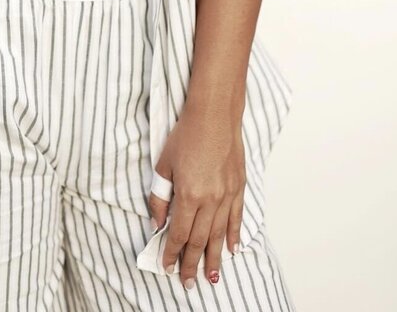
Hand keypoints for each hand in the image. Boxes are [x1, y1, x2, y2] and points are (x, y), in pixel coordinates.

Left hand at [147, 100, 245, 288]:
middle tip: (188, 282)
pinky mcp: (239, 187)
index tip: (167, 268)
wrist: (214, 115)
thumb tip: (157, 222)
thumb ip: (159, 197)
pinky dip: (234, 236)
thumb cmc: (186, 135)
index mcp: (189, 195)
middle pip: (199, 240)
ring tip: (211, 277)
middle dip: (192, 264)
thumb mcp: (164, 165)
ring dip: (215, 258)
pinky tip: (232, 250)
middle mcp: (210, 200)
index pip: (179, 233)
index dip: (171, 253)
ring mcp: (227, 195)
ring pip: (220, 235)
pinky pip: (237, 218)